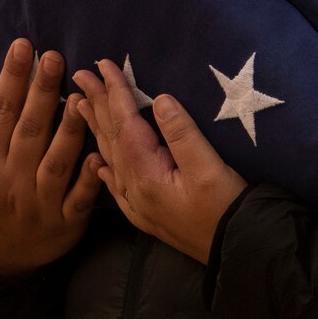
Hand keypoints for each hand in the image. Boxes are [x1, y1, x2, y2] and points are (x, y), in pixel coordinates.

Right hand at [0, 38, 102, 282]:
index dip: (11, 78)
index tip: (23, 47)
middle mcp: (12, 182)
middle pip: (29, 130)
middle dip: (42, 91)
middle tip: (54, 56)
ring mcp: (41, 205)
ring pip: (57, 161)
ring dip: (70, 128)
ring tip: (81, 94)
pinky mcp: (66, 225)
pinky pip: (80, 198)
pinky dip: (89, 176)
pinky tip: (100, 152)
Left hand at [75, 59, 246, 262]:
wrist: (238, 254)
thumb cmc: (227, 209)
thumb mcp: (210, 168)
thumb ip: (182, 134)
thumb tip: (160, 100)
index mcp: (147, 173)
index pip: (125, 122)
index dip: (114, 91)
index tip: (102, 64)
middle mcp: (134, 188)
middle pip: (110, 137)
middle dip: (96, 104)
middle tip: (81, 76)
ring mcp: (138, 204)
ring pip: (109, 157)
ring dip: (95, 129)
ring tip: (79, 105)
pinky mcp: (147, 216)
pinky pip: (115, 185)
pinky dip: (104, 167)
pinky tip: (96, 161)